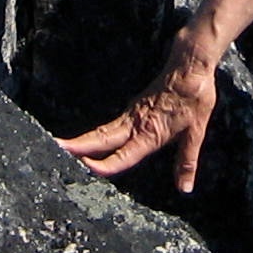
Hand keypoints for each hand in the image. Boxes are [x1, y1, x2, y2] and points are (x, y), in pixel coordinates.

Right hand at [57, 29, 216, 192]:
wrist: (189, 63)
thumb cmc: (194, 97)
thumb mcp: (196, 131)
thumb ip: (187, 161)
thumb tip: (184, 188)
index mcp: (150, 133)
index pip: (124, 154)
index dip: (106, 164)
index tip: (86, 168)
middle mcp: (135, 124)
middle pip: (102, 139)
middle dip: (78, 148)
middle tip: (55, 152)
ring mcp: (131, 114)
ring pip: (102, 132)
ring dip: (82, 141)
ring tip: (61, 148)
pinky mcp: (132, 108)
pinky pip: (109, 125)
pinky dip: (95, 135)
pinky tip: (88, 141)